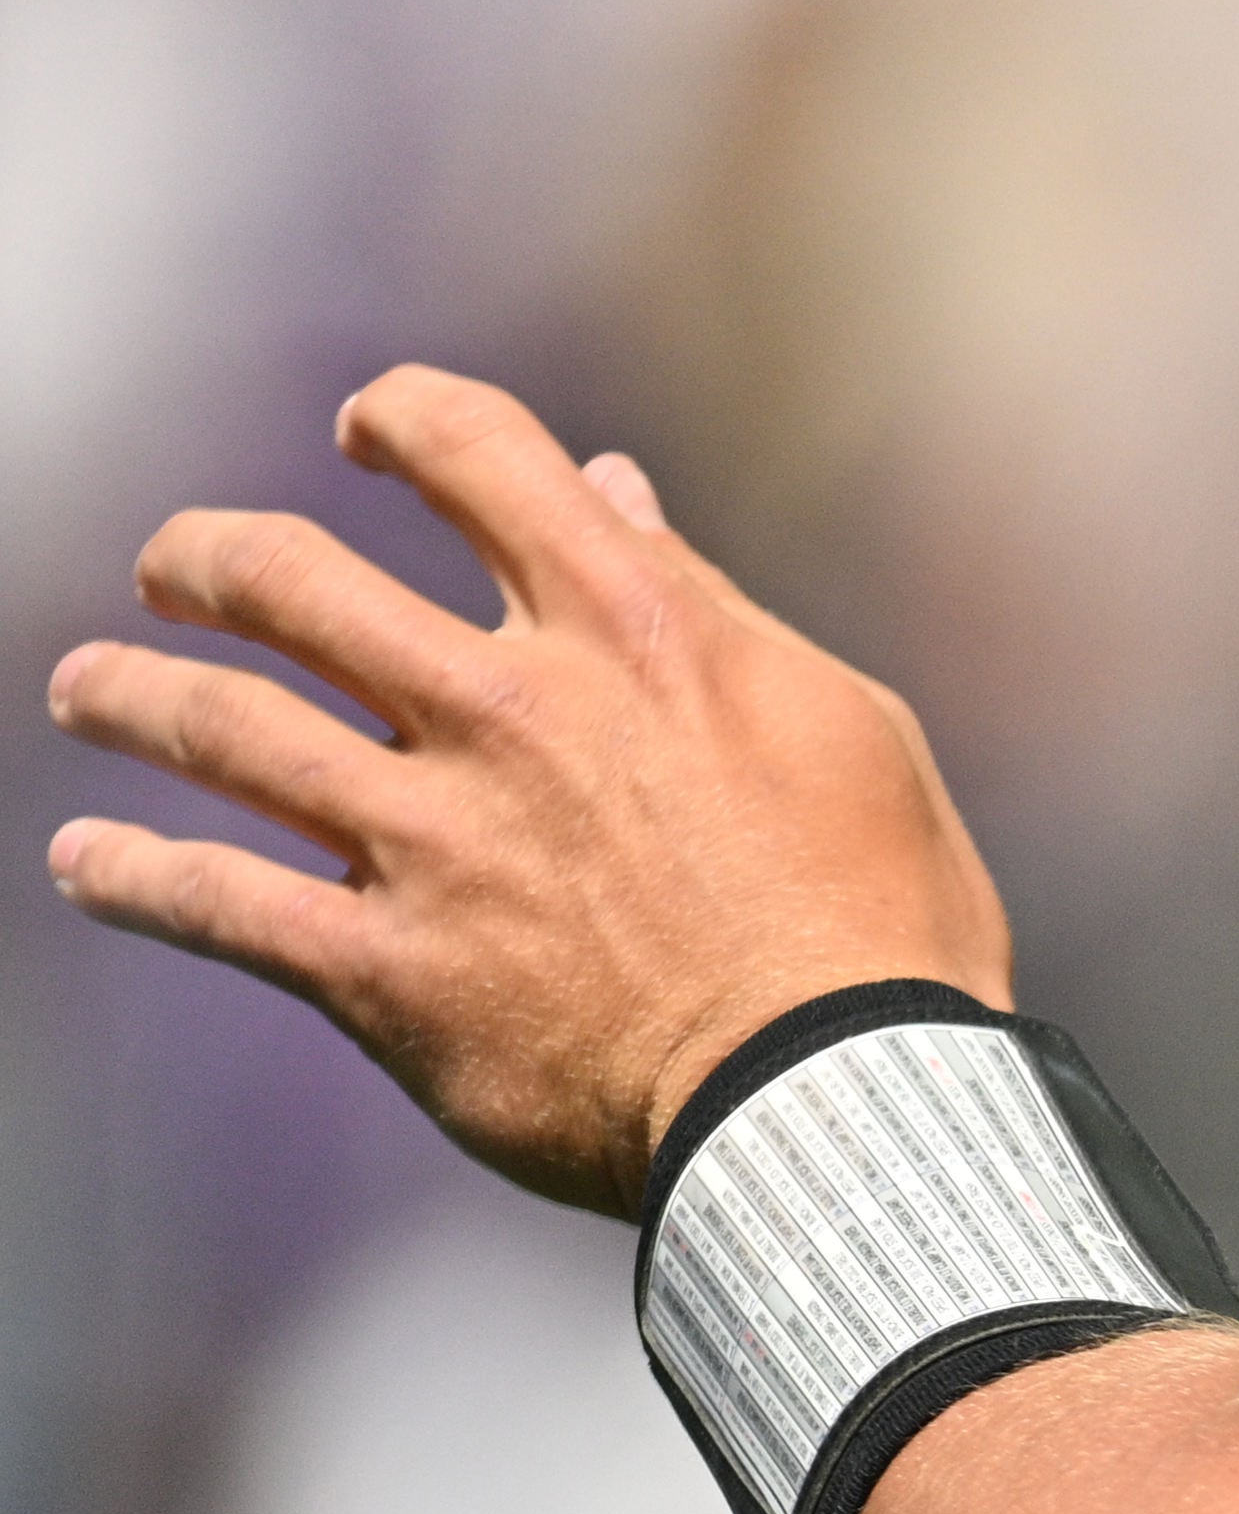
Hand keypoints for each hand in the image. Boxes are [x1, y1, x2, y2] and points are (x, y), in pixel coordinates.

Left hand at [46, 367, 1014, 1211]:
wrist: (836, 1094)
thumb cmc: (877, 911)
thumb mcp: (838, 722)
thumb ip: (708, 604)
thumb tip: (618, 498)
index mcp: (633, 628)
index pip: (480, 455)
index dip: (403, 418)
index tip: (367, 431)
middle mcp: (510, 708)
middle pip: (290, 579)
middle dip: (207, 560)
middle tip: (177, 571)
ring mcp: (431, 839)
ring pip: (219, 728)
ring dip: (127, 695)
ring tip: (86, 688)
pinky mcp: (383, 969)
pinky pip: (213, 903)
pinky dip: (130, 877)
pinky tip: (87, 865)